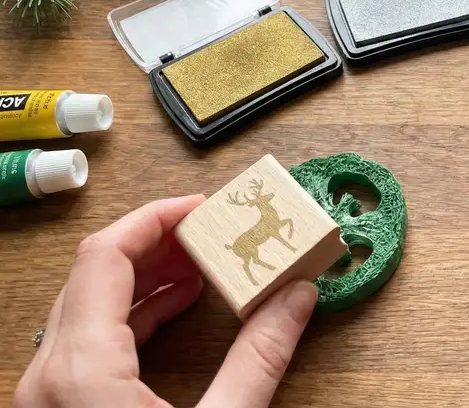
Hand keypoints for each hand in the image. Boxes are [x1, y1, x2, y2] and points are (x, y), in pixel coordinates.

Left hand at [14, 196, 318, 407]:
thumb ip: (260, 358)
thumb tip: (297, 299)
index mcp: (78, 371)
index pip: (106, 254)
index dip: (157, 219)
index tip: (203, 207)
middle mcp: (47, 378)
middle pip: (96, 275)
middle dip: (159, 245)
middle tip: (212, 232)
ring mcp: (45, 399)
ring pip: (89, 309)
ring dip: (147, 280)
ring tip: (204, 267)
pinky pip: (88, 343)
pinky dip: (133, 317)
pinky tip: (176, 313)